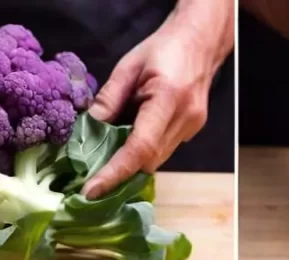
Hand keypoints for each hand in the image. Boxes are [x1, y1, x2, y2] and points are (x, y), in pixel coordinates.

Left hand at [82, 3, 232, 199]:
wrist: (200, 41)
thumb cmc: (163, 48)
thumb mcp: (128, 67)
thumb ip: (109, 99)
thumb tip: (88, 129)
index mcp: (168, 98)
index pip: (140, 148)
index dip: (114, 173)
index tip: (92, 190)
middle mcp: (185, 118)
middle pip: (148, 161)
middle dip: (119, 170)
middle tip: (91, 174)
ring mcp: (192, 127)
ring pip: (156, 160)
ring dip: (131, 161)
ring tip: (108, 154)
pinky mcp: (192, 131)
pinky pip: (163, 151)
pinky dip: (143, 151)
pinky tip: (130, 139)